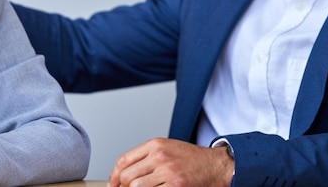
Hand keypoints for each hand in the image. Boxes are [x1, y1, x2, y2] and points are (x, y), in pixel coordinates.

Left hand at [107, 138, 233, 186]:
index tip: (112, 183)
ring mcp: (168, 172)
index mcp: (155, 145)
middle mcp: (159, 157)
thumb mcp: (166, 148)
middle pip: (128, 176)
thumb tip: (124, 173)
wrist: (214, 165)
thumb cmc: (191, 158)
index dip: (114, 175)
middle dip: (123, 186)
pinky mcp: (176, 186)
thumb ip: (146, 157)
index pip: (124, 160)